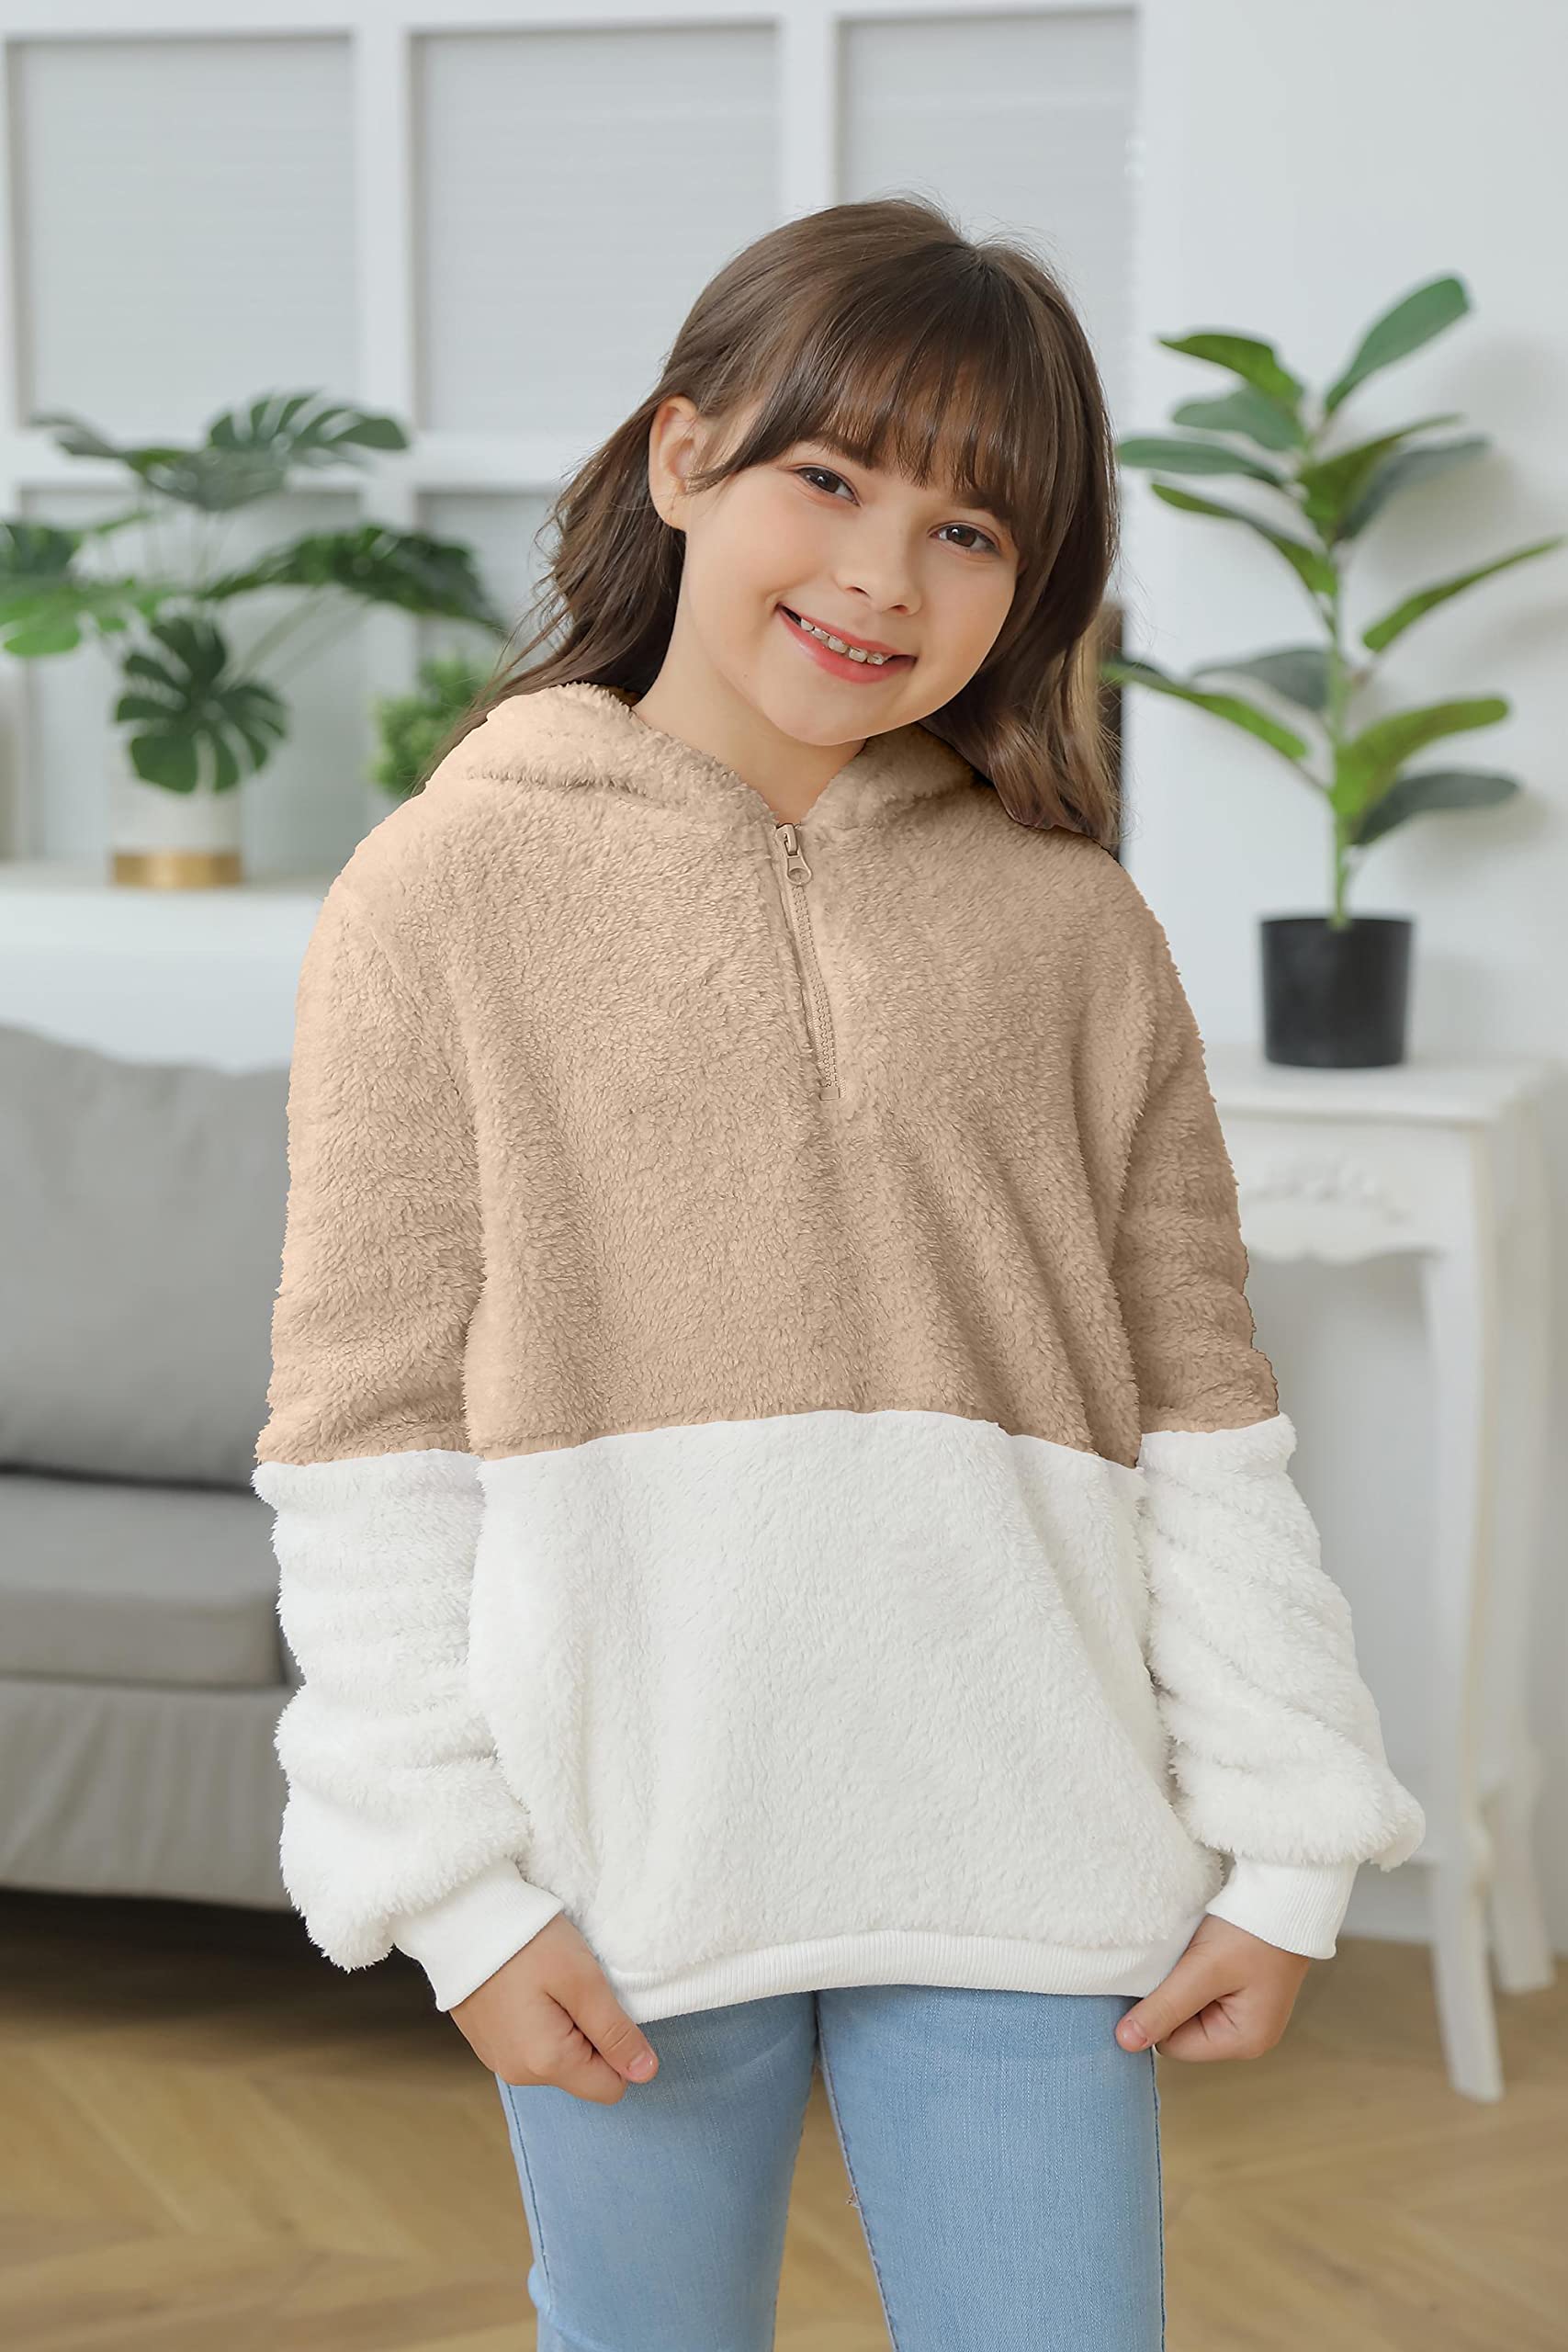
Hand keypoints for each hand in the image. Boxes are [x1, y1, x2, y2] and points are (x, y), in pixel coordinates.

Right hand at [449, 1910, 660, 2103]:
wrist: (462, 1917)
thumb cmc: (527, 1943)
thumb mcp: (584, 1980)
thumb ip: (615, 2032)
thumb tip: (646, 2073)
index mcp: (546, 2064)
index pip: (610, 2087)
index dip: (618, 2047)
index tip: (601, 2005)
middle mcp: (519, 2074)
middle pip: (582, 2072)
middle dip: (589, 2034)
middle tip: (572, 1988)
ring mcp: (499, 2059)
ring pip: (557, 2058)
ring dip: (565, 2025)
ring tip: (547, 1982)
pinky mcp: (487, 2042)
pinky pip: (531, 2046)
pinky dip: (539, 2020)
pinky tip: (527, 1985)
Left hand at [1114, 1913, 1312, 2060]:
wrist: (1285, 1892)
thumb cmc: (1251, 1931)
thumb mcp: (1203, 1970)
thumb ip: (1165, 2007)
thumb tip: (1125, 2043)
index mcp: (1244, 2042)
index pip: (1173, 2045)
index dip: (1159, 2013)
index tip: (1164, 1975)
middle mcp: (1248, 2036)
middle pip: (1182, 2030)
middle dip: (1173, 1997)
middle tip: (1184, 1961)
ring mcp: (1246, 2013)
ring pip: (1189, 2010)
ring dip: (1183, 1982)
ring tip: (1196, 1954)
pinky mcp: (1242, 1992)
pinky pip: (1202, 1993)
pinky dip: (1195, 1973)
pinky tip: (1204, 1951)